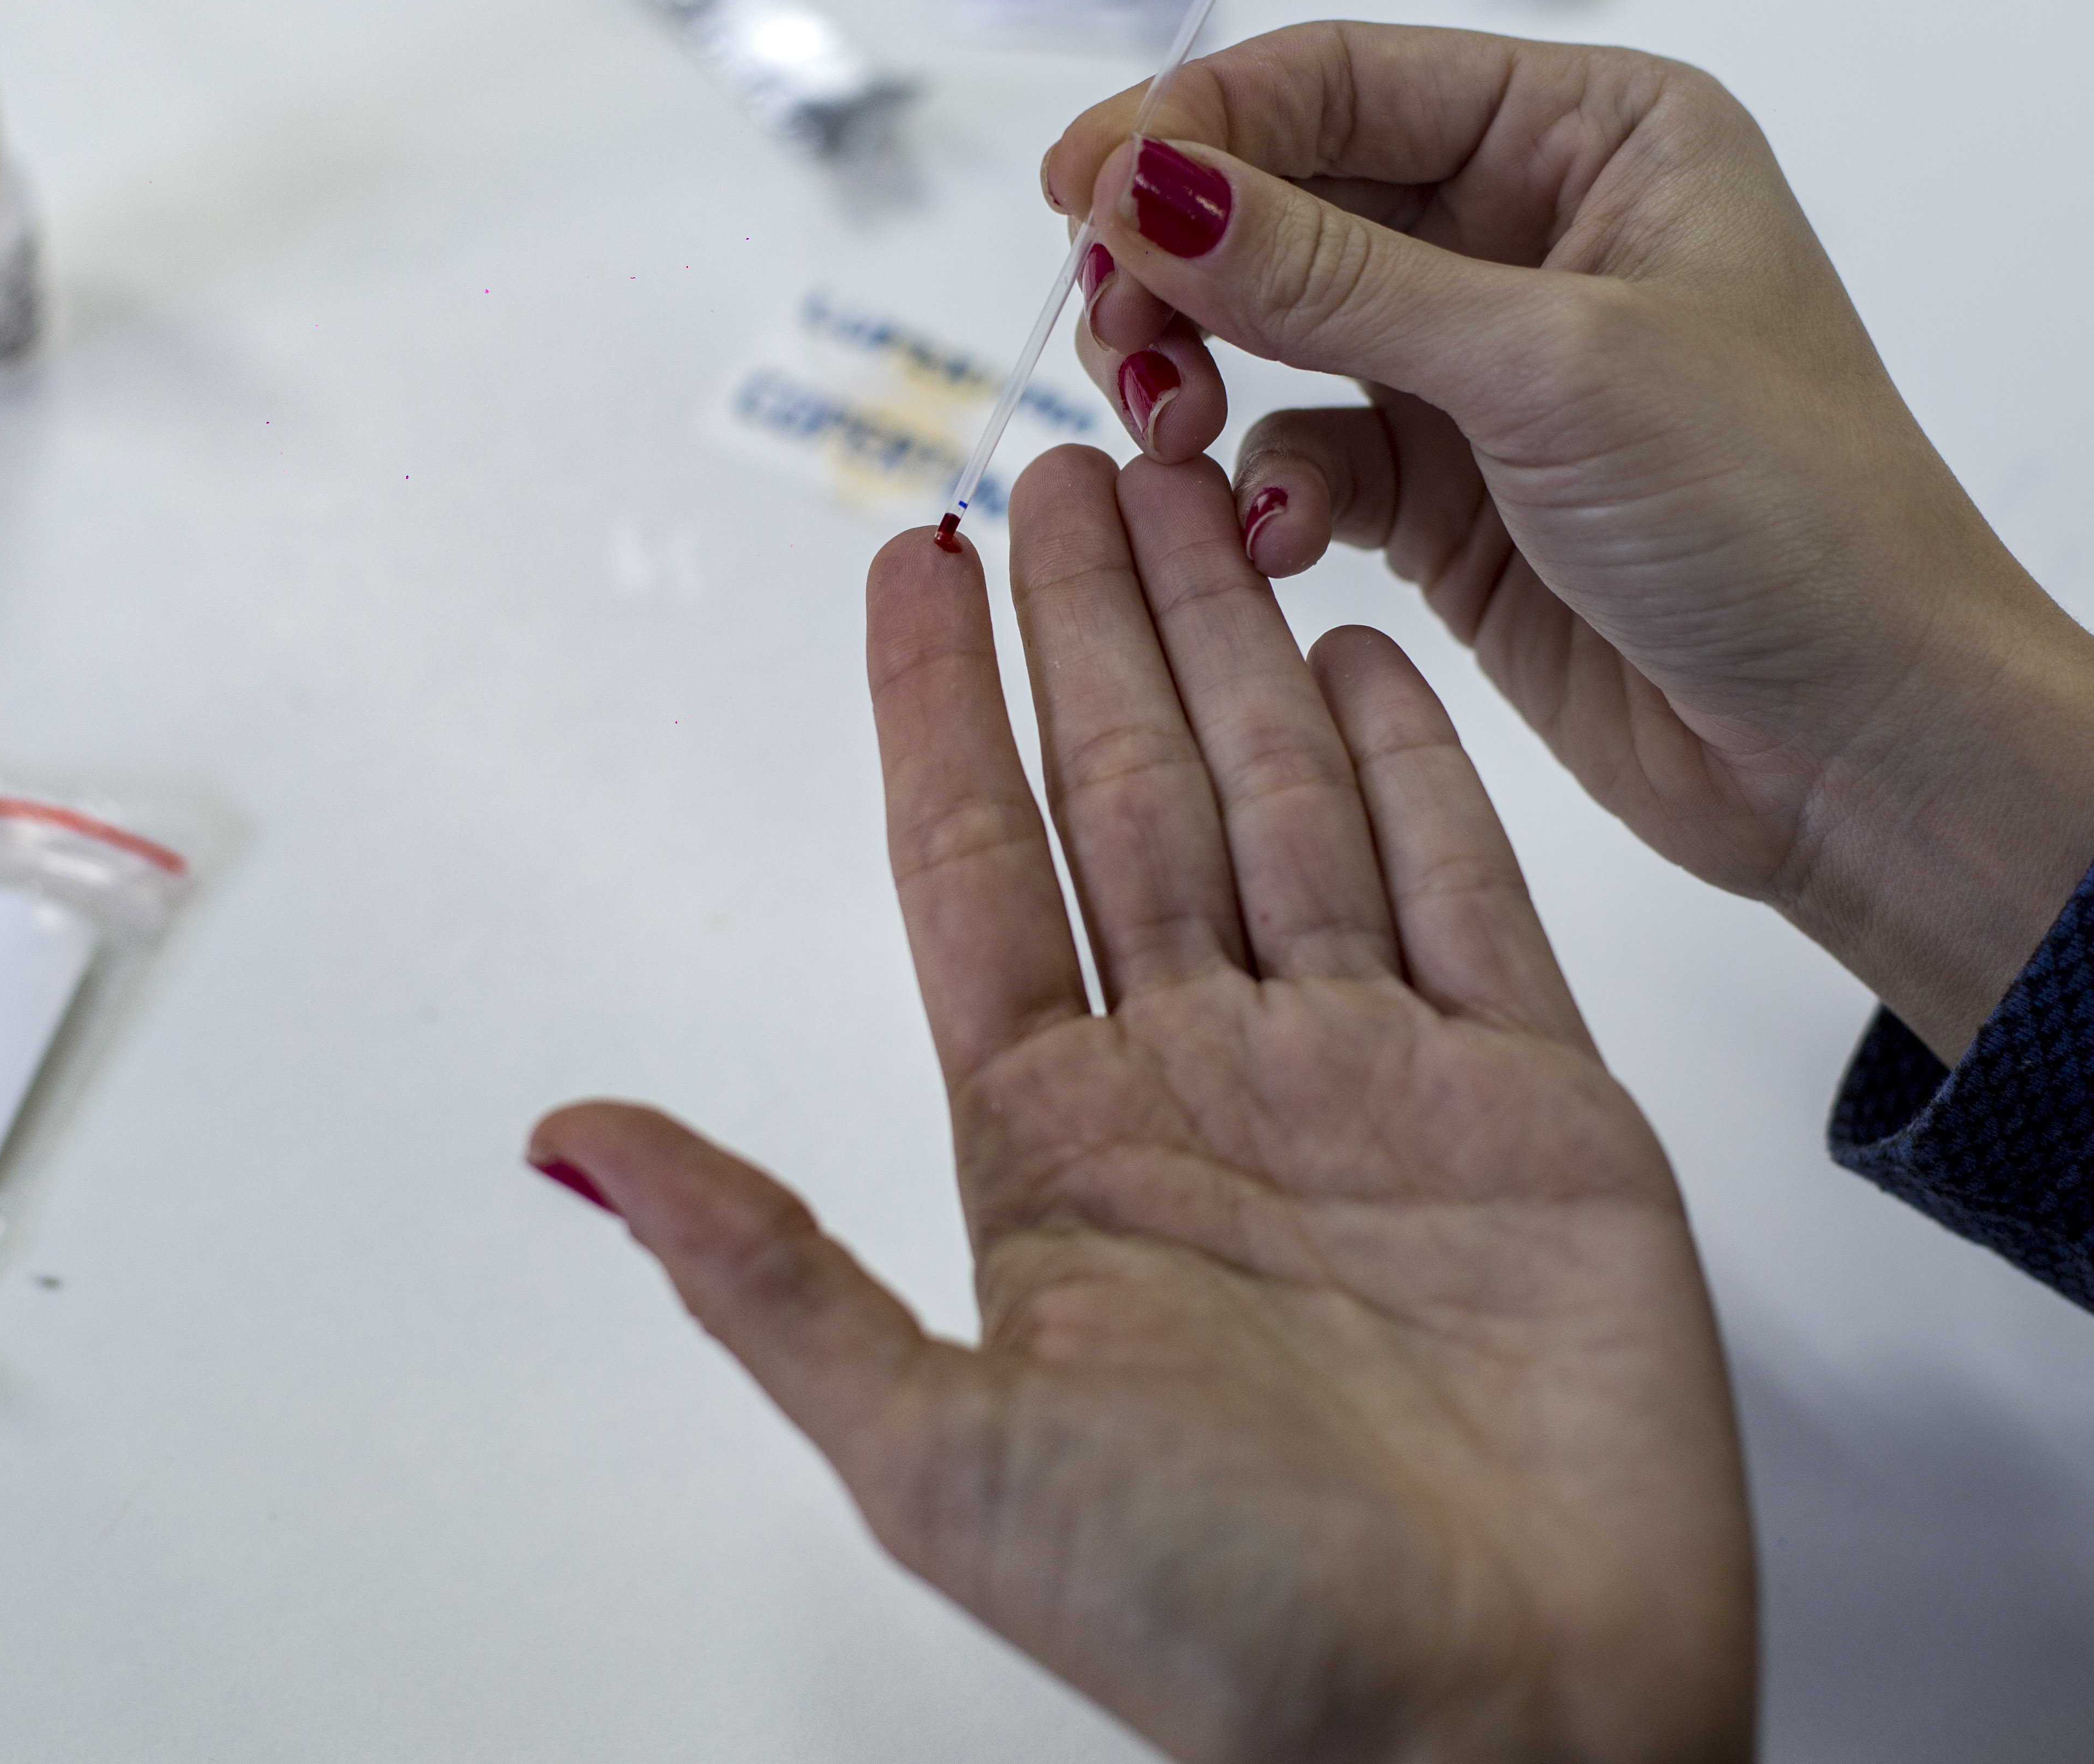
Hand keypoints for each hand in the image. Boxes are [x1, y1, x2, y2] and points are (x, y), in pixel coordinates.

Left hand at [533, 450, 1754, 1763]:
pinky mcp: (1529, 1104)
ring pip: (1283, 801)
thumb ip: (762, 1268)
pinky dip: (1420, 762)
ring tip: (1199, 496)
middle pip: (1127, 795)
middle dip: (1091, 627)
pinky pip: (1462, 887)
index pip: (975, 866)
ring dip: (1237, 647)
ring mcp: (1369, 1079)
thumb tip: (564, 1140)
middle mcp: (1205, 1084)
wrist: (1507, 1724)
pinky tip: (1368, 649)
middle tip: (1065, 456)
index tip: (909, 564)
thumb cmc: (1226, 1628)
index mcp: (1058, 1146)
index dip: (938, 707)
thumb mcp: (943, 1452)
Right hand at [1044, 23, 2093, 1060]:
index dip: (1199, 120)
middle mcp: (1532, 233)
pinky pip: (1299, 457)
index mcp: (1595, 137)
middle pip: (1288, 198)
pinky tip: (1280, 542)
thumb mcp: (1546, 365)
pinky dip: (1264, 491)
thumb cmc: (1781, 516)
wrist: (1862, 743)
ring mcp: (1479, 370)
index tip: (1079, 187)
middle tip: (1113, 324)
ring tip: (1166, 427)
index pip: (1348, 82)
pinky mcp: (1444, 496)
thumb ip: (1326, 274)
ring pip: (1271, 330)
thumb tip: (1141, 180)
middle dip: (1183, 255)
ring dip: (1199, 371)